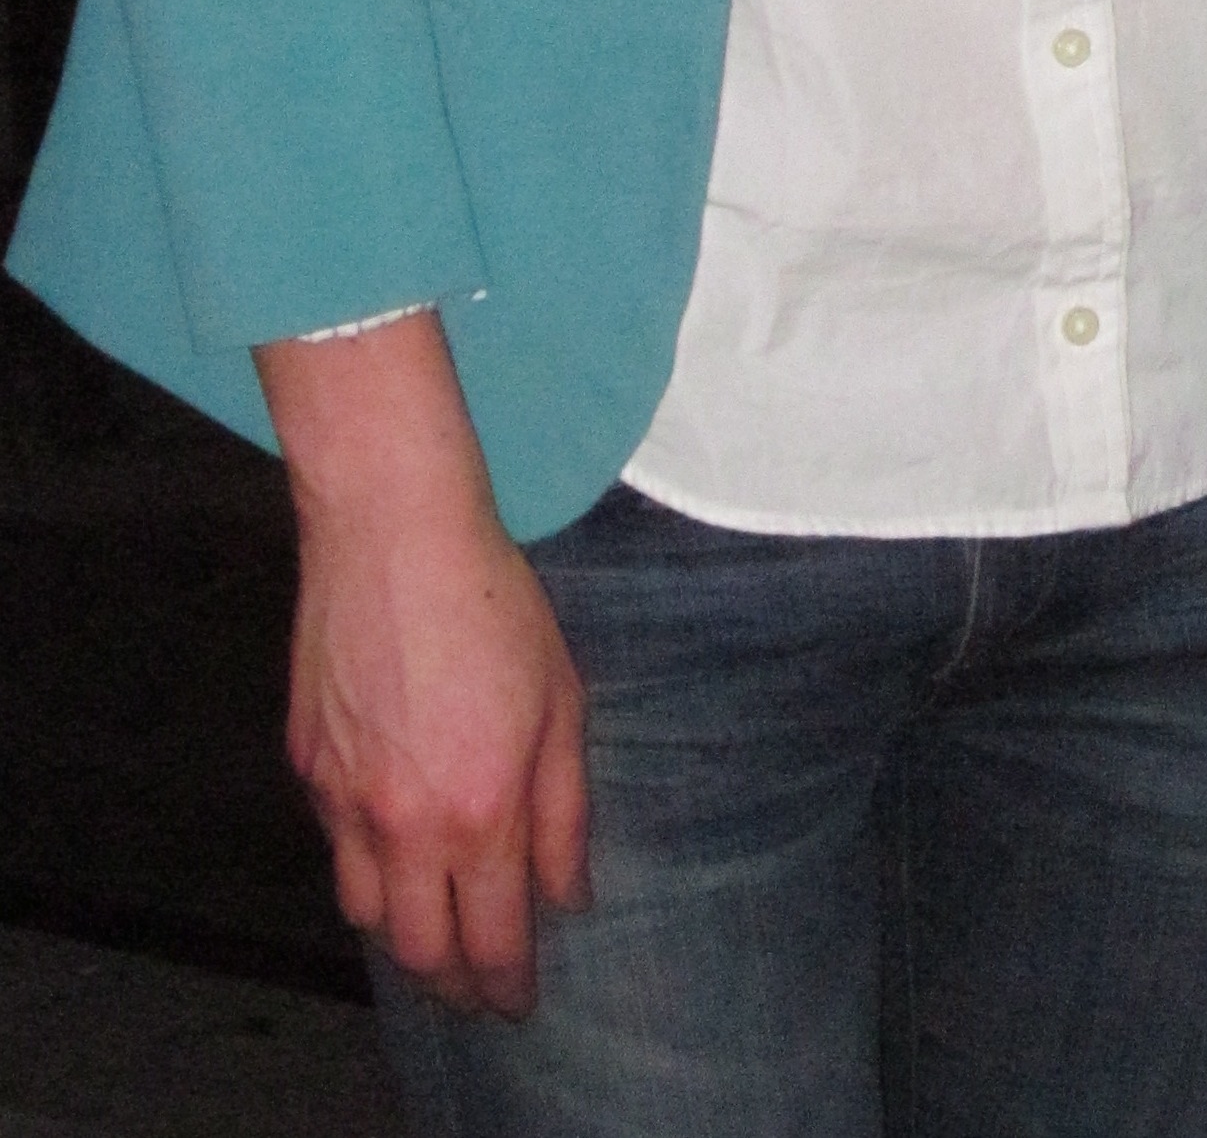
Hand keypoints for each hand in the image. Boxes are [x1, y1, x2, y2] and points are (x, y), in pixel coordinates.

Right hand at [258, 316, 589, 1014]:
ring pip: (365, 912)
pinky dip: (365, 865)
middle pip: (418, 950)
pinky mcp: (306, 766)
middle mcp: (402, 824)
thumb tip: (568, 895)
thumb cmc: (494, 604)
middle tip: (478, 988)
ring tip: (437, 931)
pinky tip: (395, 845)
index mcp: (478, 811)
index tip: (519, 1003)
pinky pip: (334, 845)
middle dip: (452, 983)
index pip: (491, 939)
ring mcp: (343, 799)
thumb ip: (566, 810)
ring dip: (403, 934)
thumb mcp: (562, 702)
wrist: (393, 534)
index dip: (506, 984)